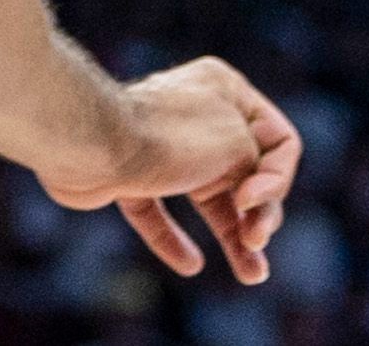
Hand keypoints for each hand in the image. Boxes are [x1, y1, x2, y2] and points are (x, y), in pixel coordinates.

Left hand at [34, 56, 301, 284]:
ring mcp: (162, 146)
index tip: (250, 198)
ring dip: (232, 236)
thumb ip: (258, 168)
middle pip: (247, 173)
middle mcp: (196, 114)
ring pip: (207, 199)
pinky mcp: (129, 175)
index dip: (277, 178)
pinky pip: (157, 211)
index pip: (279, 140)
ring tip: (252, 276)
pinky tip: (190, 264)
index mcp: (225, 91)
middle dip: (261, 214)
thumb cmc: (169, 136)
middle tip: (255, 241)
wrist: (89, 143)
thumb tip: (249, 194)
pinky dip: (172, 238)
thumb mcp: (238, 144)